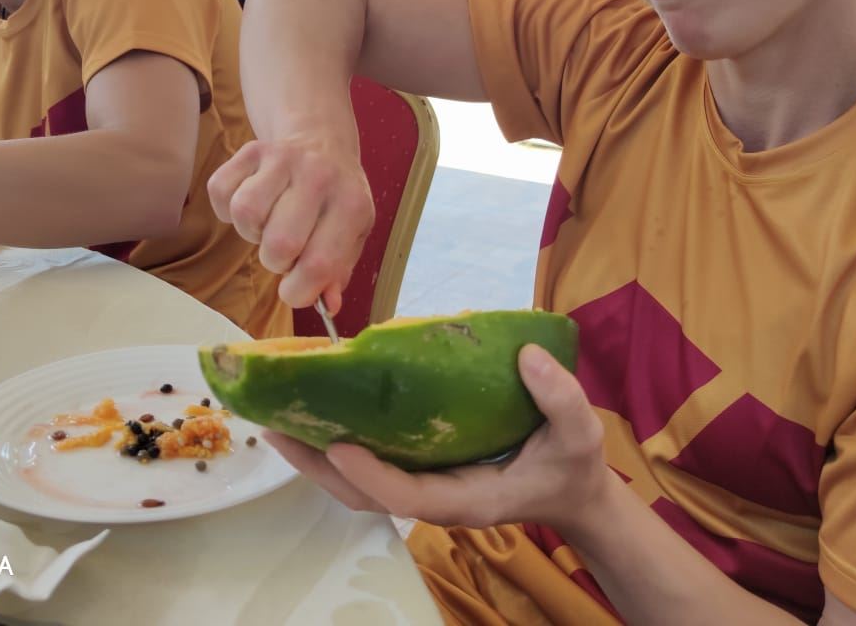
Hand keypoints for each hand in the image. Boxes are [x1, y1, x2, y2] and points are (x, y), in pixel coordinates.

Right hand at [208, 133, 373, 309]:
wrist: (321, 141)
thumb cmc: (336, 198)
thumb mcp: (352, 233)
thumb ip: (339, 272)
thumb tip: (329, 305)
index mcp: (351, 204)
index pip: (319, 264)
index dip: (299, 291)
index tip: (296, 289)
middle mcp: (319, 176)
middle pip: (279, 244)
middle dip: (276, 262)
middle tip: (286, 252)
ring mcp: (283, 158)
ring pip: (246, 215)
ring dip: (252, 233)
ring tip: (269, 225)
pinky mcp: (251, 150)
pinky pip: (221, 193)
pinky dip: (228, 210)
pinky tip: (254, 206)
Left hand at [264, 344, 610, 533]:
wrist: (572, 493)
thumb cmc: (572, 467)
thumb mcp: (580, 434)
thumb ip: (560, 399)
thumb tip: (526, 356)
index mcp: (468, 499)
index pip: (407, 497)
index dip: (371, 475)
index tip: (339, 443)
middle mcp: (436, 497)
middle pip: (362, 494)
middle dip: (318, 465)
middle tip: (275, 426)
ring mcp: (425, 485)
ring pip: (357, 483)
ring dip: (316, 456)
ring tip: (278, 418)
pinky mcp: (421, 468)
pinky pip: (370, 463)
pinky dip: (337, 444)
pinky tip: (316, 411)